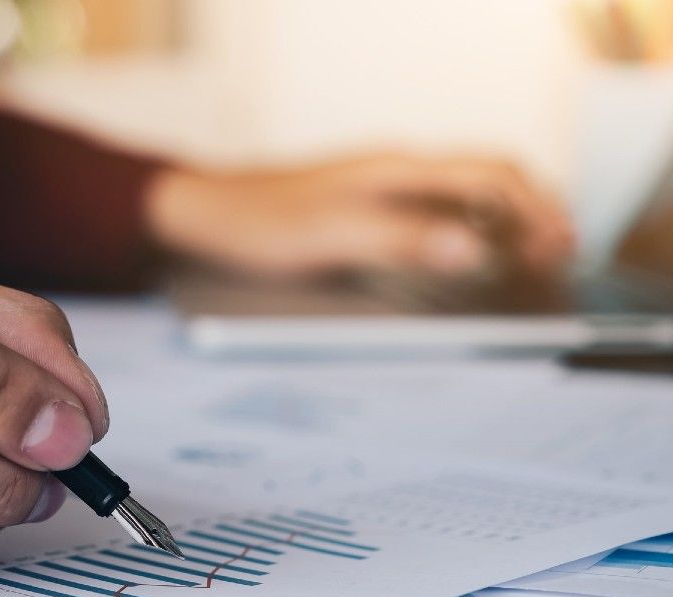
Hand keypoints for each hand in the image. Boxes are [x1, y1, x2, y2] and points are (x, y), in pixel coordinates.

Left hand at [145, 153, 573, 277]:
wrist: (203, 213)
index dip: (535, 209)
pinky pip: (431, 213)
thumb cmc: (259, 222)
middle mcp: (396, 172)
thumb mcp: (332, 236)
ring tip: (527, 260)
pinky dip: (465, 233)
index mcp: (398, 170)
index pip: (492, 175)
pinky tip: (464, 260)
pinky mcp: (362, 210)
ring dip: (501, 223)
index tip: (560, 248)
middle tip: (558, 256)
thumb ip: (403, 239)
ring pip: (462, 195)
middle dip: (531, 213)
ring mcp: (380, 189)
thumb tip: (473, 248)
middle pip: (487, 179)